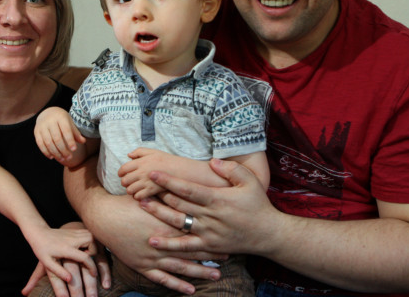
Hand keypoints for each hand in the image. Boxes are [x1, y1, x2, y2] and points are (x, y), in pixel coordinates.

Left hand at [22, 225, 110, 296]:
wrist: (39, 233)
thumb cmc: (42, 249)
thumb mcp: (47, 263)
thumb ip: (58, 272)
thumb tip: (70, 280)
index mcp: (66, 248)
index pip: (84, 257)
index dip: (91, 267)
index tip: (94, 274)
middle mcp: (73, 239)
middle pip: (92, 242)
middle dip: (95, 251)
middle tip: (90, 259)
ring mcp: (75, 233)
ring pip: (92, 235)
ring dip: (94, 245)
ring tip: (89, 253)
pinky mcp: (75, 230)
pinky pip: (89, 233)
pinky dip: (92, 240)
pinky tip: (87, 247)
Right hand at [35, 107, 85, 161]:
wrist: (47, 112)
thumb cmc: (61, 120)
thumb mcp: (69, 123)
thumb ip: (75, 133)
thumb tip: (83, 141)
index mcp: (60, 117)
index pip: (66, 131)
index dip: (70, 141)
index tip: (74, 150)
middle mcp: (50, 121)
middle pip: (57, 138)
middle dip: (63, 150)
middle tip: (69, 157)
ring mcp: (42, 126)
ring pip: (48, 142)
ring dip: (55, 153)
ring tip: (62, 159)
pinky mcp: (36, 132)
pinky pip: (40, 144)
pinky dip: (46, 152)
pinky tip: (52, 157)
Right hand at [66, 154, 223, 294]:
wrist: (104, 217)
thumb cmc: (127, 203)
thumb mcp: (150, 195)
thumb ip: (170, 193)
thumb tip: (188, 185)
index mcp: (166, 222)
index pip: (195, 229)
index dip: (212, 232)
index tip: (227, 234)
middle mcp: (163, 241)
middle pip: (193, 248)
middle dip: (212, 252)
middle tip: (230, 255)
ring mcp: (153, 256)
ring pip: (181, 266)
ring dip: (200, 271)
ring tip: (217, 275)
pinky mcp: (143, 265)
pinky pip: (163, 278)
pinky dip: (177, 285)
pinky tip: (190, 290)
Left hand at [118, 148, 172, 198]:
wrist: (178, 170)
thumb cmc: (166, 160)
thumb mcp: (152, 151)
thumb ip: (139, 151)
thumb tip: (128, 155)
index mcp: (140, 162)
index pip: (123, 169)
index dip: (120, 173)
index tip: (121, 175)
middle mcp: (141, 172)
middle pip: (125, 180)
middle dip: (124, 182)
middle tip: (128, 182)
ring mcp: (145, 182)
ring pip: (130, 190)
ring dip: (130, 190)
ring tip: (134, 188)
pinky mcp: (151, 191)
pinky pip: (138, 196)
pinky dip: (137, 196)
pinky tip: (140, 193)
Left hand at [140, 158, 275, 256]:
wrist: (268, 234)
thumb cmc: (258, 205)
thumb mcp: (250, 181)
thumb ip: (231, 169)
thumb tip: (212, 161)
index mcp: (218, 199)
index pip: (188, 188)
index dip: (169, 181)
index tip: (153, 173)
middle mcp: (210, 217)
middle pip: (179, 204)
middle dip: (158, 195)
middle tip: (140, 186)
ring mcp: (208, 233)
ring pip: (178, 223)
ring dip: (158, 214)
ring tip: (142, 205)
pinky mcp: (208, 246)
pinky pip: (186, 247)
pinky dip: (169, 245)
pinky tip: (153, 241)